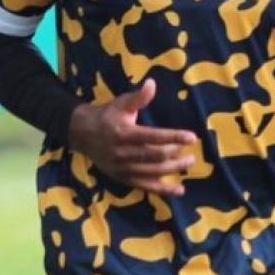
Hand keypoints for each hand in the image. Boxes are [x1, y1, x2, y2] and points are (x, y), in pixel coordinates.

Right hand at [67, 79, 196, 196]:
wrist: (82, 134)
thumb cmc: (107, 116)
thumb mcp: (121, 103)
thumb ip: (138, 97)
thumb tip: (152, 83)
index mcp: (124, 134)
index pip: (153, 137)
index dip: (174, 137)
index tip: (192, 137)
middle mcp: (123, 154)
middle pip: (154, 157)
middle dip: (175, 154)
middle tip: (192, 152)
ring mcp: (122, 169)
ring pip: (152, 173)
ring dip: (173, 170)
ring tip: (188, 163)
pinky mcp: (123, 178)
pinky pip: (145, 187)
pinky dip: (163, 190)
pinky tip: (179, 190)